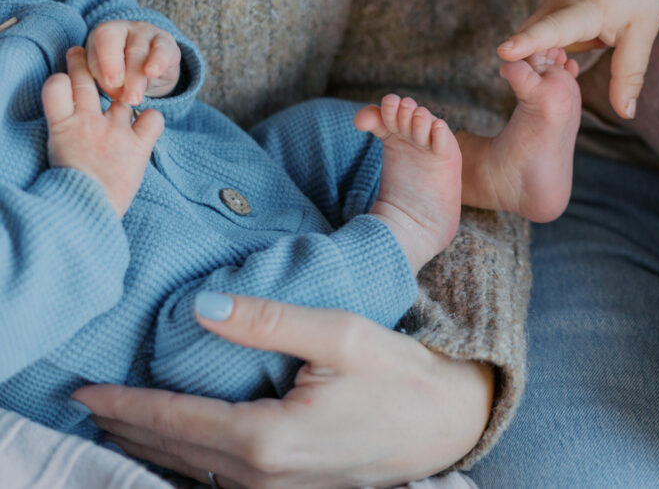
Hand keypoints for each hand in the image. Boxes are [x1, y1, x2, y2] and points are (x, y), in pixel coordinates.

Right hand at [42, 47, 164, 217]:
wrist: (83, 211)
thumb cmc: (68, 190)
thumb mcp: (58, 156)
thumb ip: (66, 136)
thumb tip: (71, 131)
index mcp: (61, 127)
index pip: (55, 86)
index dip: (61, 80)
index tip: (66, 80)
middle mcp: (87, 122)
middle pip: (84, 80)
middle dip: (83, 63)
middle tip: (81, 54)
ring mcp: (114, 131)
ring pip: (120, 94)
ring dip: (124, 86)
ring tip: (125, 84)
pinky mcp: (138, 146)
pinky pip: (153, 118)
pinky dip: (153, 118)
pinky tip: (147, 124)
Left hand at [72, 294, 493, 488]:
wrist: (451, 422)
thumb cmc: (403, 375)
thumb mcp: (341, 334)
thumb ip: (268, 322)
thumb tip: (202, 309)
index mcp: (268, 438)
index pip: (174, 421)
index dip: (124, 405)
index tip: (86, 389)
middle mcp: (265, 474)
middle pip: (173, 453)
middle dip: (126, 429)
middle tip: (89, 403)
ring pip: (194, 471)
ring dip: (153, 447)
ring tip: (121, 423)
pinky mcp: (293, 487)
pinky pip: (222, 479)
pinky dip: (188, 459)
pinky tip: (182, 443)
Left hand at [86, 20, 181, 104]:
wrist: (145, 71)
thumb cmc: (117, 71)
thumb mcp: (105, 75)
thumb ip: (106, 80)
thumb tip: (116, 89)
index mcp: (106, 32)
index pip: (106, 37)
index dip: (109, 59)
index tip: (113, 83)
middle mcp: (127, 28)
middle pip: (129, 49)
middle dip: (129, 76)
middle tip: (129, 99)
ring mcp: (148, 33)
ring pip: (144, 52)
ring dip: (139, 77)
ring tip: (136, 98)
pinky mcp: (168, 43)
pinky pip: (163, 50)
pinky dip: (159, 62)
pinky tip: (154, 73)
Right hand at [498, 0, 658, 119]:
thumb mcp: (642, 36)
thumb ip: (629, 75)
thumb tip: (625, 113)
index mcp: (587, 7)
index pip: (554, 28)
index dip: (530, 42)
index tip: (504, 53)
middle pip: (540, 33)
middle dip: (555, 48)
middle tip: (594, 39)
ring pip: (544, 23)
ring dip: (564, 32)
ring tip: (596, 19)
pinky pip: (547, 8)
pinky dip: (562, 16)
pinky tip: (586, 6)